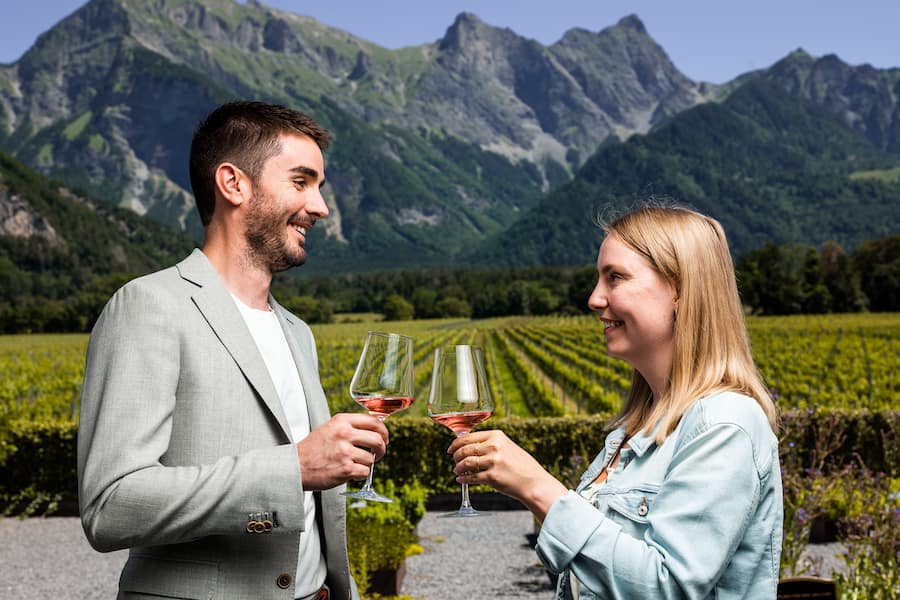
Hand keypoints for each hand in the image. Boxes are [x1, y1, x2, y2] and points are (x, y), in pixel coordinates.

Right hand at [297, 413, 388, 489]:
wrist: (296, 466)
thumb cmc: (313, 448)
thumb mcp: (330, 428)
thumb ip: (350, 425)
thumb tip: (374, 427)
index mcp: (341, 421)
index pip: (373, 421)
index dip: (383, 431)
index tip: (384, 437)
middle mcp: (344, 434)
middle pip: (377, 439)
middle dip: (381, 448)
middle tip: (378, 453)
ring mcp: (345, 452)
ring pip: (371, 458)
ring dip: (366, 463)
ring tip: (355, 464)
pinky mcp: (345, 468)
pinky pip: (365, 472)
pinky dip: (360, 474)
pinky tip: (349, 472)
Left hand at [448, 430, 566, 520]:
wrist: (534, 483)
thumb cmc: (522, 466)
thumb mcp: (508, 447)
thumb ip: (491, 444)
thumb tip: (469, 446)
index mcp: (497, 436)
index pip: (468, 437)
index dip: (456, 444)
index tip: (451, 449)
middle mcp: (494, 447)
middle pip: (464, 450)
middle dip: (456, 456)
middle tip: (454, 461)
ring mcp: (492, 462)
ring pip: (465, 463)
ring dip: (458, 468)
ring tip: (457, 471)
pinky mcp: (492, 477)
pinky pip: (471, 477)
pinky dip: (463, 479)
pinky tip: (461, 479)